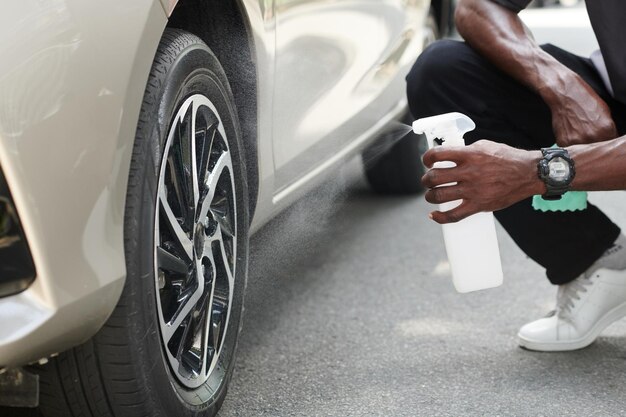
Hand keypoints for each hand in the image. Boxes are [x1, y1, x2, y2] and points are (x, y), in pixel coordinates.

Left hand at [421, 140, 542, 223]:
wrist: (528, 173)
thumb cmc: (507, 158)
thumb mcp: (484, 146)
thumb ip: (465, 151)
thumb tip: (448, 156)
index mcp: (470, 155)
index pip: (438, 154)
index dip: (427, 158)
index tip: (427, 162)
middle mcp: (469, 172)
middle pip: (434, 177)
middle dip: (426, 180)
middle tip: (428, 181)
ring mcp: (473, 190)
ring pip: (439, 196)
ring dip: (430, 196)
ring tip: (432, 195)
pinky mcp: (479, 205)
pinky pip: (454, 215)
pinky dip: (440, 218)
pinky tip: (434, 216)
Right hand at [549, 74, 616, 145]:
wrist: (565, 95)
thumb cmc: (584, 100)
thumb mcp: (605, 113)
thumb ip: (609, 129)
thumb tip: (610, 140)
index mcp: (606, 129)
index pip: (611, 145)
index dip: (608, 144)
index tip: (605, 143)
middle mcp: (592, 137)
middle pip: (597, 150)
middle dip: (596, 146)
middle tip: (591, 138)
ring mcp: (576, 141)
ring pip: (583, 151)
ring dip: (583, 147)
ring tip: (580, 135)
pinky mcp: (563, 142)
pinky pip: (571, 148)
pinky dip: (572, 144)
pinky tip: (572, 133)